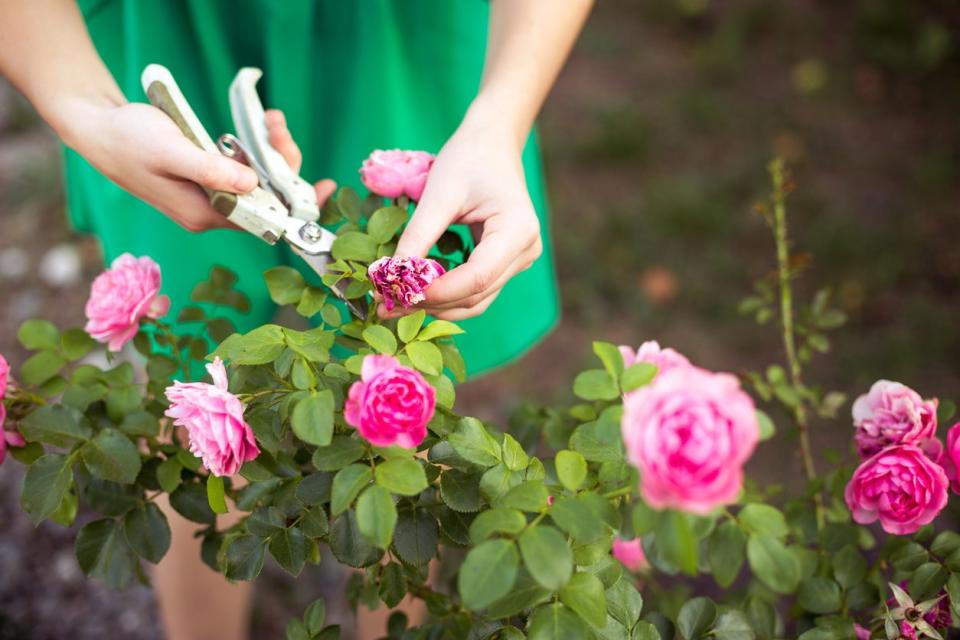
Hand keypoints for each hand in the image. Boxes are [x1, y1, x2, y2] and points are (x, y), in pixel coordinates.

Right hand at [60, 98, 334, 230]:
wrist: (99, 130)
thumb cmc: (129, 140)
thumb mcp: (172, 152)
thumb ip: (211, 170)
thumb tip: (252, 185)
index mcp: (203, 214)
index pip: (263, 219)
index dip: (296, 205)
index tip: (324, 189)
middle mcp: (210, 212)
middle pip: (266, 198)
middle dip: (282, 164)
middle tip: (278, 126)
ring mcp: (209, 196)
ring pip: (258, 182)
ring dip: (271, 152)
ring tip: (271, 119)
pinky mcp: (208, 180)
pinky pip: (244, 171)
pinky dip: (257, 150)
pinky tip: (261, 127)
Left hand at [390, 120, 542, 320]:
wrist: (491, 145)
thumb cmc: (468, 160)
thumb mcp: (439, 193)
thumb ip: (418, 235)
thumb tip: (391, 275)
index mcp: (518, 230)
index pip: (477, 276)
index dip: (439, 292)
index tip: (399, 294)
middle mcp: (525, 251)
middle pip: (477, 294)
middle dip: (431, 302)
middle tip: (386, 305)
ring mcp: (519, 261)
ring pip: (477, 300)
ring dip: (437, 306)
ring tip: (396, 303)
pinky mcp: (506, 264)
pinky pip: (476, 290)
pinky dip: (446, 296)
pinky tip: (416, 293)